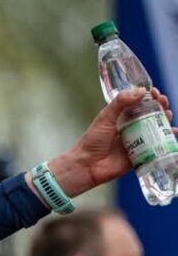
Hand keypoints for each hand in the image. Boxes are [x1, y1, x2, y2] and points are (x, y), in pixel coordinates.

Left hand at [45, 87, 174, 197]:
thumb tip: (141, 90)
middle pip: (151, 115)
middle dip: (160, 107)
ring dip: (166, 121)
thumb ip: (120, 103)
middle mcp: (131, 127)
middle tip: (163, 103)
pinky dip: (168, 140)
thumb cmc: (92, 140)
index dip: (149, 97)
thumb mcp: (105, 117)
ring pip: (157, 129)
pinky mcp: (141, 154)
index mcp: (122, 117)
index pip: (140, 103)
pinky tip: (175, 134)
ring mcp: (137, 141)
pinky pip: (158, 146)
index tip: (155, 92)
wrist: (87, 165)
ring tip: (168, 115)